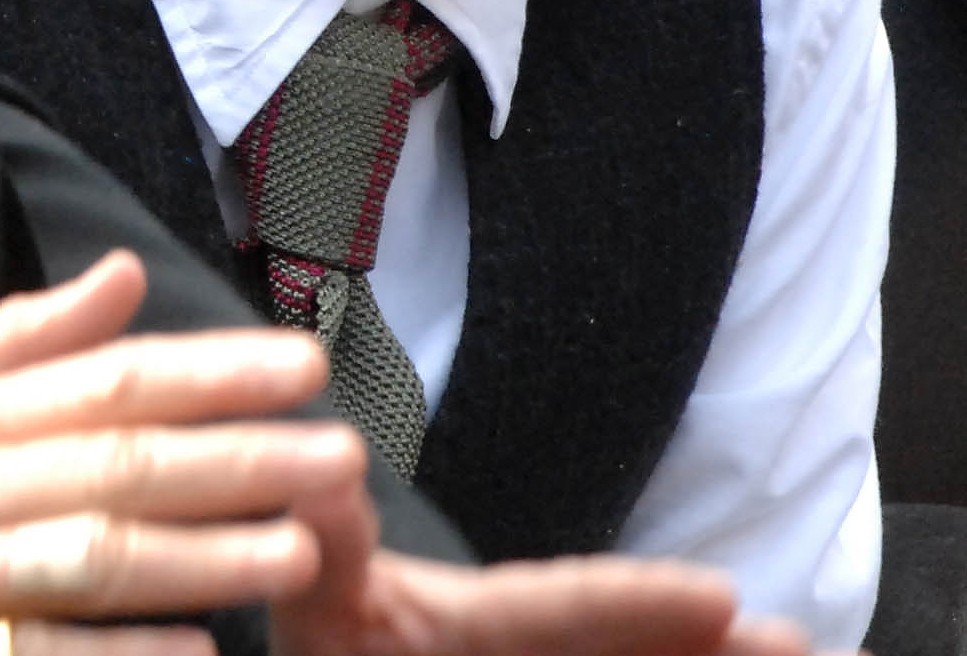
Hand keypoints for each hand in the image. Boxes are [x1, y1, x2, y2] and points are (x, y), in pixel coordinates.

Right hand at [0, 252, 351, 655]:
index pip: (99, 381)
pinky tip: (190, 652)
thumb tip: (121, 279)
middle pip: (112, 463)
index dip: (205, 369)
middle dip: (237, 456)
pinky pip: (26, 654)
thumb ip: (9, 341)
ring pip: (88, 556)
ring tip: (300, 546)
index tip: (297, 363)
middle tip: (342, 451)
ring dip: (202, 553)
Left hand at [272, 474, 806, 655]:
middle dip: (721, 648)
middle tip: (804, 645)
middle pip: (635, 647)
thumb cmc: (328, 641)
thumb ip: (333, 547)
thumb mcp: (319, 594)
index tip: (726, 600)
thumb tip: (325, 484)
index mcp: (474, 619)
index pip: (569, 605)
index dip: (644, 602)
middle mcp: (525, 650)